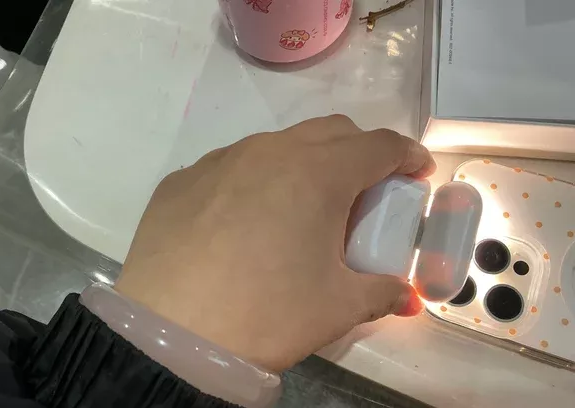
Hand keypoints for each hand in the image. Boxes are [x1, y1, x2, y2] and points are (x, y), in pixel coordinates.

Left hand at [116, 115, 435, 371]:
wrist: (167, 333)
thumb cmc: (266, 313)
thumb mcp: (336, 308)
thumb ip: (381, 293)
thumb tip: (405, 296)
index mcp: (318, 173)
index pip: (378, 146)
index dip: (406, 156)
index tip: (416, 173)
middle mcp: (270, 152)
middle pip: (330, 133)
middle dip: (358, 153)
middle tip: (363, 194)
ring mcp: (220, 160)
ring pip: (277, 147)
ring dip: (303, 166)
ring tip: (299, 212)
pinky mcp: (182, 179)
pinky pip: (231, 168)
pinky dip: (254, 182)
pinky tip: (244, 223)